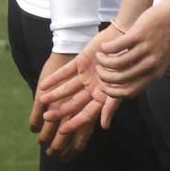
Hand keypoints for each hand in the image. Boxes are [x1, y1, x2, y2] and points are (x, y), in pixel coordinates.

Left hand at [36, 31, 115, 158]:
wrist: (126, 40)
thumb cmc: (127, 65)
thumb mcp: (121, 88)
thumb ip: (111, 106)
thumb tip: (104, 126)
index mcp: (104, 96)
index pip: (87, 113)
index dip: (76, 122)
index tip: (63, 130)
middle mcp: (93, 88)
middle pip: (74, 103)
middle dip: (60, 111)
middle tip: (47, 118)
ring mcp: (86, 75)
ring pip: (67, 88)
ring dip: (55, 95)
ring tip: (42, 101)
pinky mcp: (80, 62)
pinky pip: (65, 72)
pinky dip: (55, 78)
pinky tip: (43, 84)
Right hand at [95, 5, 169, 98]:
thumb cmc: (167, 38)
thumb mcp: (161, 60)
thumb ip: (148, 72)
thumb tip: (130, 83)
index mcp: (156, 73)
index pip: (130, 91)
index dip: (113, 92)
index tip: (105, 87)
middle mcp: (151, 64)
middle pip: (120, 79)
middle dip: (104, 77)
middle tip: (99, 70)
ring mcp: (145, 50)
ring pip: (115, 63)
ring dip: (103, 62)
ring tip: (100, 56)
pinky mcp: (138, 35)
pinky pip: (115, 47)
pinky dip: (105, 49)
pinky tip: (103, 47)